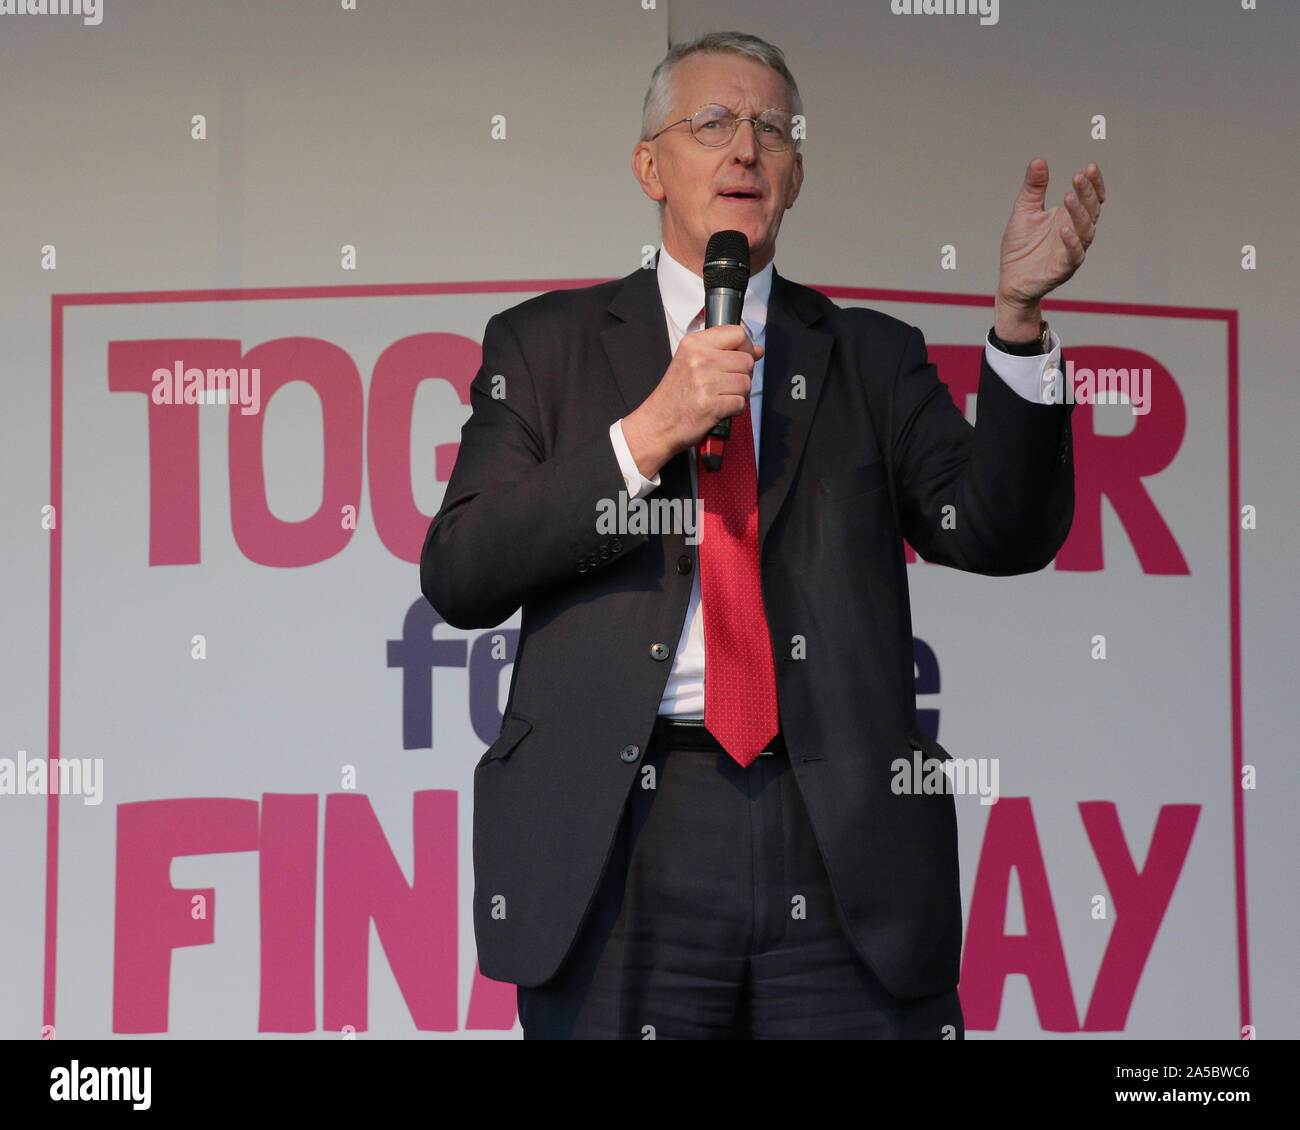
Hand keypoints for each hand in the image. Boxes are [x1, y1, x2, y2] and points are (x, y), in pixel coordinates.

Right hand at [622, 324, 761, 478]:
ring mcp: (705, 382)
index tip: (743, 356)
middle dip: (743, 375)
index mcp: (694, 344)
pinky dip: (735, 410)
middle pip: (746, 360)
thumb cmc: (674, 397)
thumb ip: (723, 352)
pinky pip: (741, 403)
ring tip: (721, 397)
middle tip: (726, 384)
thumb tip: (757, 350)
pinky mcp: (711, 404)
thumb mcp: (690, 362)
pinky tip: (720, 409)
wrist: (657, 424)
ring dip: (739, 394)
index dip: (746, 347)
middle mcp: (699, 360)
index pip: (737, 333)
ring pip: (746, 383)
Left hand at [994, 159, 1105, 338]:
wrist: (1010, 281)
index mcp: (1068, 217)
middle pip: (1091, 209)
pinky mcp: (1063, 268)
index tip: (1089, 167)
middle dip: (1086, 192)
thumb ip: (1034, 188)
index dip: (1093, 183)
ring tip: (1068, 196)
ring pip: (1085, 230)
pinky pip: (1073, 255)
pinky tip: (1064, 229)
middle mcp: (1075, 232)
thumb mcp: (1024, 211)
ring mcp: (1071, 250)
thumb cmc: (1020, 248)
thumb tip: (1039, 161)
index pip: (1090, 197)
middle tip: (1078, 176)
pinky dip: (1071, 242)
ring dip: (1079, 213)